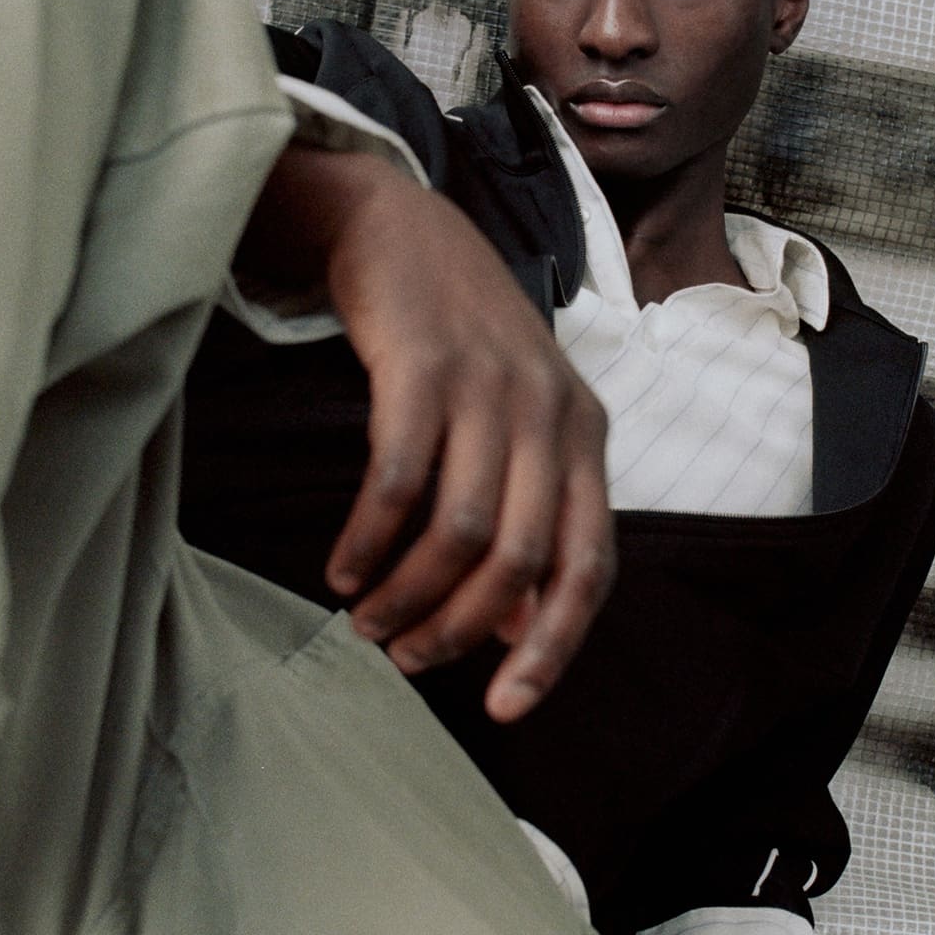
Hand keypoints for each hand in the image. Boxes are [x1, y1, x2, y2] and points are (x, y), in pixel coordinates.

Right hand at [239, 144, 614, 721]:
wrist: (401, 227)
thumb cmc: (459, 345)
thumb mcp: (518, 425)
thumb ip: (527, 517)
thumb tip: (512, 632)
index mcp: (586, 437)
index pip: (589, 566)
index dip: (552, 646)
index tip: (504, 708)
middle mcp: (552, 413)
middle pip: (521, 559)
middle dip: (458, 628)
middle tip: (406, 658)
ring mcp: (491, 386)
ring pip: (460, 529)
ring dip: (408, 594)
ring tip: (368, 620)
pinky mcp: (424, 365)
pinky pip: (400, 479)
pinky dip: (369, 538)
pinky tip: (344, 569)